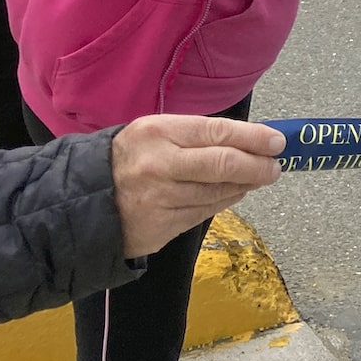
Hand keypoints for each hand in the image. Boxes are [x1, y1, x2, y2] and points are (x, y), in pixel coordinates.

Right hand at [110, 114, 284, 258]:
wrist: (83, 199)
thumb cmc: (128, 157)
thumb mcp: (155, 132)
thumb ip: (196, 134)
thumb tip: (247, 139)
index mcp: (159, 133)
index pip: (218, 132)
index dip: (254, 138)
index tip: (277, 142)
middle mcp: (160, 166)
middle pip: (224, 165)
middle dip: (258, 166)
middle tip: (275, 167)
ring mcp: (160, 200)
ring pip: (218, 192)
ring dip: (245, 185)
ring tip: (258, 178)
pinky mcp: (161, 227)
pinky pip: (204, 212)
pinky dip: (225, 201)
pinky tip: (234, 193)